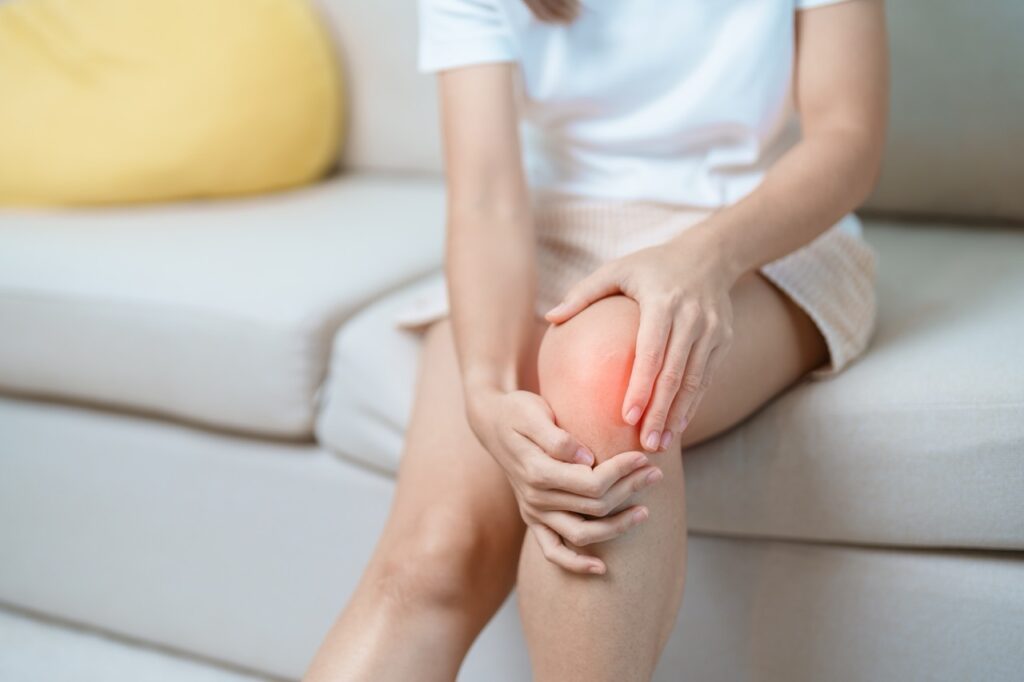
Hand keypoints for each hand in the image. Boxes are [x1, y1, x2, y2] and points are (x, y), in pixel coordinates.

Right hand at [466, 386, 664, 574]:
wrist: (491, 423)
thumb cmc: (517, 412)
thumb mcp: (533, 412)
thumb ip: (558, 438)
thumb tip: (586, 459)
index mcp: (538, 471)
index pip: (592, 481)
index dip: (623, 472)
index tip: (643, 458)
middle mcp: (536, 498)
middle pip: (595, 506)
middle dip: (630, 490)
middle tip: (655, 473)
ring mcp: (534, 512)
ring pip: (582, 533)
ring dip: (618, 527)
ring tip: (645, 512)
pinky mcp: (534, 519)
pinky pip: (553, 552)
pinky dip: (576, 564)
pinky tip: (601, 568)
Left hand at [544, 228, 736, 451]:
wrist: (709, 255)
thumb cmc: (651, 265)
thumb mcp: (616, 269)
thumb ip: (583, 293)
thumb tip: (549, 317)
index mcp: (663, 302)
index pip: (652, 352)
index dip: (641, 387)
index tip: (627, 418)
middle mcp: (692, 318)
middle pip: (675, 375)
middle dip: (661, 413)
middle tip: (645, 445)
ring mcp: (711, 331)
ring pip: (695, 382)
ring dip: (679, 416)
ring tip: (660, 444)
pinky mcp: (723, 340)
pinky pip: (706, 379)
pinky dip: (693, 404)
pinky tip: (678, 425)